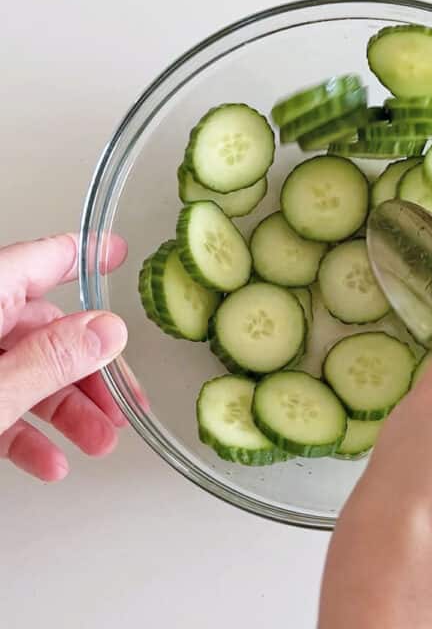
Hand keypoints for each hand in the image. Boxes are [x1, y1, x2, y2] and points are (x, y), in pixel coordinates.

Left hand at [0, 233, 128, 480]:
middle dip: (92, 374)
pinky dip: (26, 431)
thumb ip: (47, 361)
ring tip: (98, 443)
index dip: (86, 253)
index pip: (42, 259)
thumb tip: (109, 331)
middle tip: (124, 405)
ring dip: (68, 410)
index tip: (117, 252)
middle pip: (47, 331)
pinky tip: (48, 461)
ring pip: (28, 370)